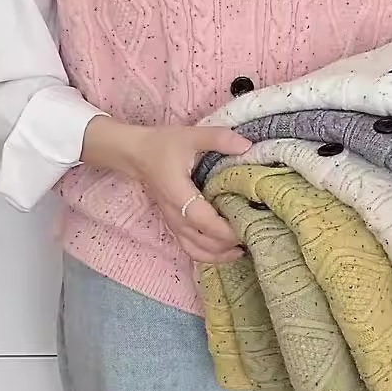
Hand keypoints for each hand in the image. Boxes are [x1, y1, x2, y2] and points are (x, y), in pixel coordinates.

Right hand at [82, 117, 251, 264]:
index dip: (226, 230)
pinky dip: (210, 254)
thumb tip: (247, 145)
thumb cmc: (163, 145)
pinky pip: (191, 248)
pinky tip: (227, 251)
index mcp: (179, 195)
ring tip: (244, 249)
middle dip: (229, 243)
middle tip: (255, 235)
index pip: (204, 221)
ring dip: (220, 254)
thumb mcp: (191, 136)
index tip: (249, 227)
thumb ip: (219, 139)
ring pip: (197, 251)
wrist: (136, 154)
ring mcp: (173, 224)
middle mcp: (175, 216)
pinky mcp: (174, 226)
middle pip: (204, 242)